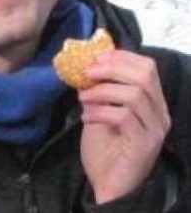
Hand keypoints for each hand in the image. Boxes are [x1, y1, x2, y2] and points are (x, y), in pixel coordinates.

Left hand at [79, 49, 170, 203]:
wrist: (107, 185)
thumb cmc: (104, 148)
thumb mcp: (99, 111)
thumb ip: (99, 90)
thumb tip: (86, 65)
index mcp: (152, 102)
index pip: (147, 67)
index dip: (122, 57)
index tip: (97, 57)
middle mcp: (159, 114)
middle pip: (144, 76)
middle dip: (112, 68)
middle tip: (87, 73)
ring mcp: (154, 130)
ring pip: (134, 94)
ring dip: (102, 91)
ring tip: (83, 98)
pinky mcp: (145, 145)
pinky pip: (125, 117)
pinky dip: (101, 111)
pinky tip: (86, 117)